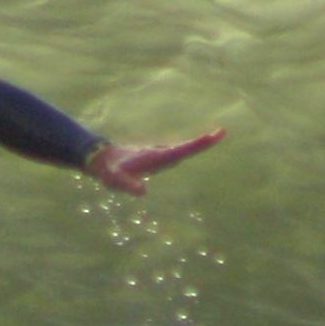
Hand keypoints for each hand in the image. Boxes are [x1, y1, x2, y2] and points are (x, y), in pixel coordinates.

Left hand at [86, 127, 224, 195]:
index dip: (197, 144)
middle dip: (203, 142)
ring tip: (215, 137)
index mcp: (156, 157)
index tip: (213, 135)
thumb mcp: (117, 180)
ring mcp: (160, 155)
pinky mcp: (158, 157)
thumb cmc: (110, 172)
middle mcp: (161, 154)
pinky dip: (190, 148)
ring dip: (199, 144)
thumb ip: (128, 186)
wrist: (102, 159)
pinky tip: (196, 147)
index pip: (181, 150)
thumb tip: (142, 192)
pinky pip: (178, 151)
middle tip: (222, 133)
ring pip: (183, 148)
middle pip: (186, 147)